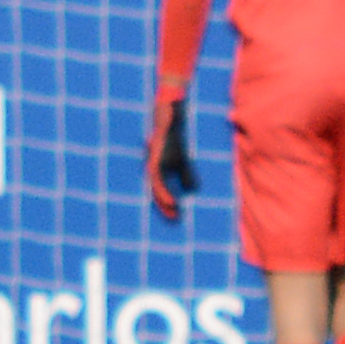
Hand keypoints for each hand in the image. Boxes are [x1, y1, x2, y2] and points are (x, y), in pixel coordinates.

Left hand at [145, 106, 196, 223]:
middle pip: (156, 194)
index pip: (160, 192)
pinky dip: (165, 193)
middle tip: (174, 219)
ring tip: (174, 213)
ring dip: (164, 203)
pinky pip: (158, 182)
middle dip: (164, 208)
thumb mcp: (183, 162)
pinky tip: (172, 201)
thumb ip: (186, 176)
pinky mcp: (155, 162)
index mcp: (157, 172)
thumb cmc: (174, 141)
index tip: (176, 216)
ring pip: (156, 190)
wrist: (170, 124)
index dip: (167, 205)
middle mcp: (152, 171)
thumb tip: (192, 191)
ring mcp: (152, 166)